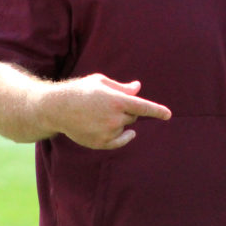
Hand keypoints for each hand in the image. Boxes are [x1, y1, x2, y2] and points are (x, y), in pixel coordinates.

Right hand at [38, 74, 170, 148]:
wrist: (57, 108)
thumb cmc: (80, 91)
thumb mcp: (101, 82)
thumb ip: (122, 87)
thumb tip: (138, 88)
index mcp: (116, 100)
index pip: (143, 106)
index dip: (157, 111)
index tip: (169, 115)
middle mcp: (114, 118)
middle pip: (133, 116)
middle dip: (128, 111)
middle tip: (109, 105)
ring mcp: (108, 132)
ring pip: (125, 128)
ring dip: (120, 122)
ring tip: (99, 115)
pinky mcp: (101, 143)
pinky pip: (120, 141)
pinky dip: (123, 136)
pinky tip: (125, 132)